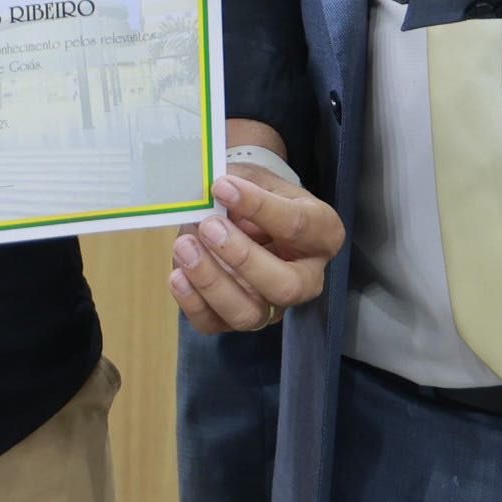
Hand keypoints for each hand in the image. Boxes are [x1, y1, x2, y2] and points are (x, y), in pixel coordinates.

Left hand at [168, 154, 347, 335]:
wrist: (244, 209)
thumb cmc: (257, 191)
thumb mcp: (256, 178)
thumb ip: (239, 186)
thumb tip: (212, 197)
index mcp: (322, 234)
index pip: (298, 225)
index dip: (259, 207)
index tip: (222, 187)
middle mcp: (306, 278)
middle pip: (285, 286)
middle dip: (243, 258)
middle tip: (209, 227)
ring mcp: (273, 305)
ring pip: (249, 314)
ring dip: (212, 283)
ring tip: (185, 247)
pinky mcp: (237, 317)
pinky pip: (214, 323)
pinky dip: (192, 302)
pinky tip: (178, 275)